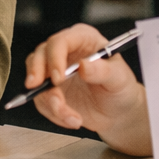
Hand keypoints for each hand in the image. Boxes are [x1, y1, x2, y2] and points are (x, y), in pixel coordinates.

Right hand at [23, 24, 151, 155]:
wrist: (117, 112)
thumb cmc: (121, 88)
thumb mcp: (120, 78)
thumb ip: (104, 70)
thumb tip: (85, 65)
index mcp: (83, 39)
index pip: (61, 41)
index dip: (55, 58)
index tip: (58, 78)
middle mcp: (65, 52)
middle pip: (40, 55)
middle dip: (38, 75)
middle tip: (47, 93)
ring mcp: (55, 71)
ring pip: (36, 80)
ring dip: (50, 102)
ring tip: (70, 116)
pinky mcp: (49, 91)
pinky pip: (41, 100)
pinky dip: (53, 113)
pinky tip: (71, 119)